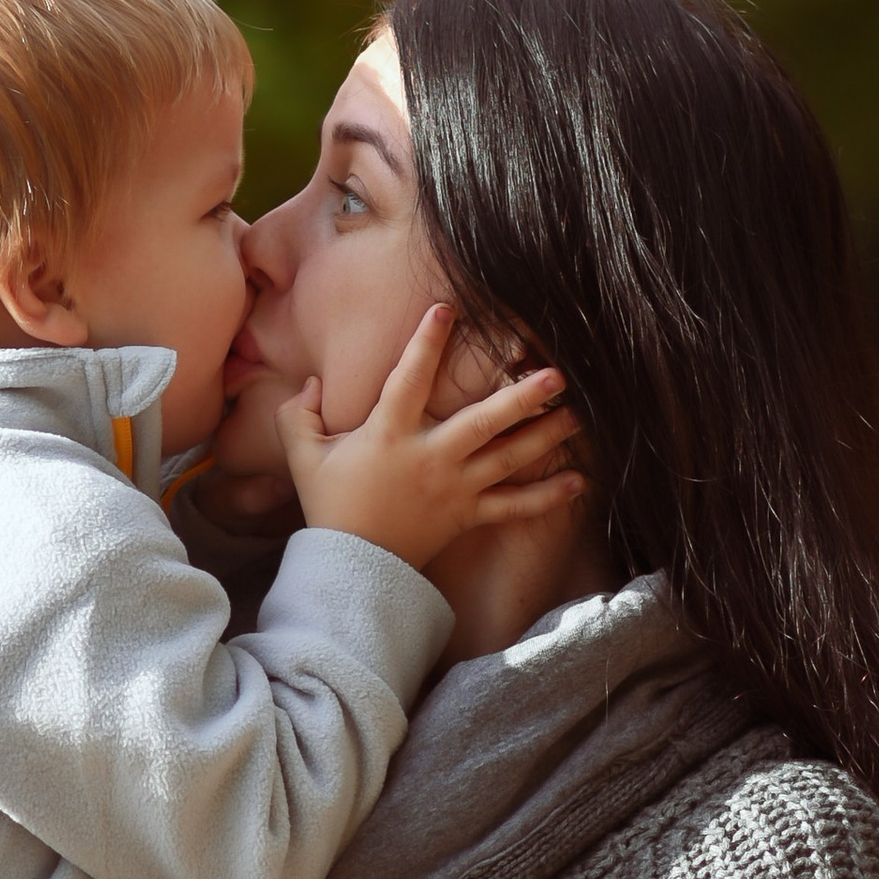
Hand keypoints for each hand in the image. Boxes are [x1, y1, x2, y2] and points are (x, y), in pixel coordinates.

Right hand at [274, 306, 584, 570]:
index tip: (448, 309)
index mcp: (389, 435)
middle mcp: (430, 458)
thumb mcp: (302, 456)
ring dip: (545, 436)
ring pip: (508, 459)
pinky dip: (546, 496)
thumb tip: (310, 383)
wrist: (350, 568)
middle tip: (554, 373)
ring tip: (577, 413)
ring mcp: (454, 489)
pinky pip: (513, 507)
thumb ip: (299, 414)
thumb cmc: (329, 505)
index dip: (427, 343)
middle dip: (521, 396)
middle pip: (483, 422)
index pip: (410, 379)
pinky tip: (579, 481)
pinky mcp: (467, 516)